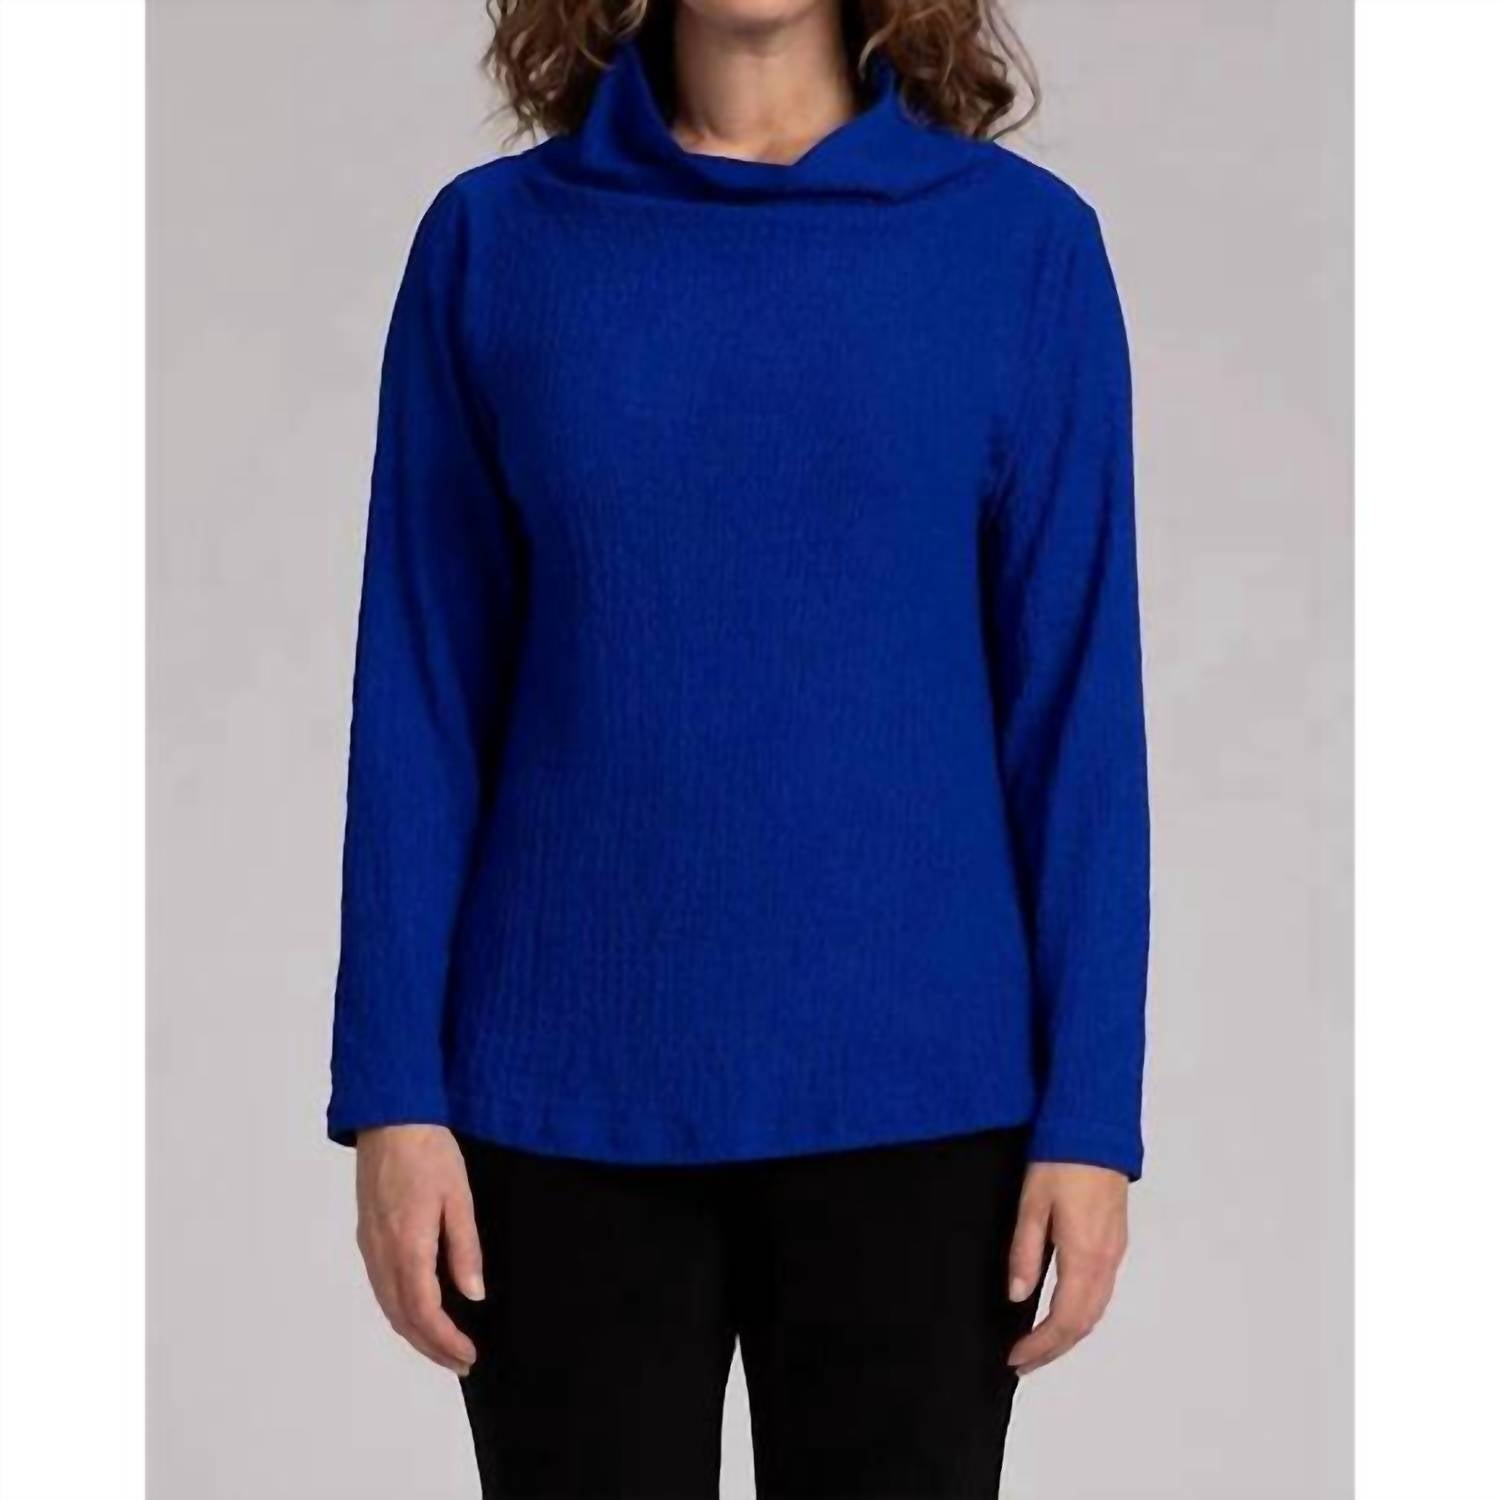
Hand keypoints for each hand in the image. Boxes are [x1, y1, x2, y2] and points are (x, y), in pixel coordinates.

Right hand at [355, 1124, 483, 1375]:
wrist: (390, 1118)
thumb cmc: (429, 1152)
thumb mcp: (458, 1196)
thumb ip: (464, 1247)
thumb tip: (473, 1294)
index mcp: (407, 1244)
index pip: (423, 1311)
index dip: (444, 1341)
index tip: (468, 1356)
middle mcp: (381, 1252)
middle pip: (402, 1317)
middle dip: (431, 1347)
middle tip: (461, 1362)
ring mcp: (369, 1245)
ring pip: (388, 1305)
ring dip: (414, 1332)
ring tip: (443, 1346)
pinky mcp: (367, 1236)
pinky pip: (381, 1287)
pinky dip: (400, 1310)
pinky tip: (418, 1311)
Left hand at [1006, 1161, 1128, 1375]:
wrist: (1097, 1128)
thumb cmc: (1061, 1160)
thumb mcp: (1032, 1202)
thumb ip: (1025, 1251)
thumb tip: (1016, 1295)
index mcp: (1083, 1255)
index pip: (1064, 1319)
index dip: (1040, 1345)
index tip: (1015, 1358)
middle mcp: (1106, 1260)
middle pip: (1084, 1323)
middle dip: (1054, 1349)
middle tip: (1023, 1362)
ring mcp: (1115, 1251)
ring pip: (1097, 1309)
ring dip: (1070, 1334)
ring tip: (1040, 1345)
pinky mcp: (1117, 1240)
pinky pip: (1103, 1291)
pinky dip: (1083, 1313)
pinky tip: (1065, 1312)